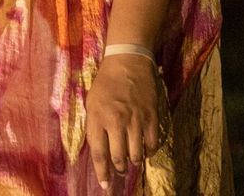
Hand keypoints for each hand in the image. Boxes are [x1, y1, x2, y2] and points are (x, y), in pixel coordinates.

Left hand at [85, 52, 165, 190]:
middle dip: (118, 170)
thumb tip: (100, 152)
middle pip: (118, 158)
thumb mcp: (91, 104)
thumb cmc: (106, 83)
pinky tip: (145, 150)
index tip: (105, 185)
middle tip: (119, 172)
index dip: (102, 174)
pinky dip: (149, 151)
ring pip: (136, 154)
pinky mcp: (151, 116)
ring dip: (133, 161)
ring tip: (131, 160)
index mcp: (98, 119)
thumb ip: (94, 128)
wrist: (128, 61)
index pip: (99, 154)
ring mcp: (135, 120)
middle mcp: (116, 122)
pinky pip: (152, 143)